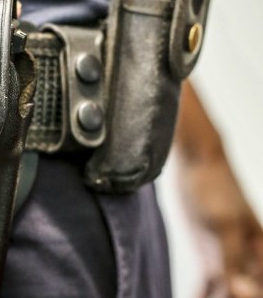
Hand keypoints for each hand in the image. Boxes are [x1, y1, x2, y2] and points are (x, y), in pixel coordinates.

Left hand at [176, 81, 262, 296]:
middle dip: (232, 296)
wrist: (197, 162)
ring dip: (215, 297)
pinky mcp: (207, 250)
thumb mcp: (224, 225)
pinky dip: (201, 292)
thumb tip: (240, 292)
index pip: (258, 287)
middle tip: (213, 297)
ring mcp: (227, 254)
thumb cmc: (216, 189)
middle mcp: (249, 256)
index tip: (232, 293)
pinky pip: (207, 281)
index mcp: (262, 251)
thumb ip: (233, 259)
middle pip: (246, 290)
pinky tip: (191, 297)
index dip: (248, 294)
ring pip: (226, 289)